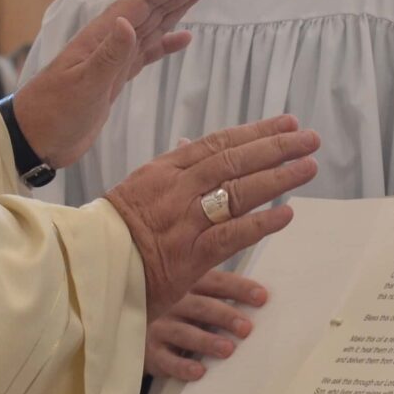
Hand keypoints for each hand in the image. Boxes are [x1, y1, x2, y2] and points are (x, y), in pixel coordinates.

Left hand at [12, 0, 221, 168]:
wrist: (34, 139)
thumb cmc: (52, 112)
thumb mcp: (83, 86)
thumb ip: (107, 56)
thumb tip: (128, 22)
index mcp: (101, 37)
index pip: (141, 2)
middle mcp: (109, 41)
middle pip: (152, 8)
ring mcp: (113, 59)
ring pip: (152, 26)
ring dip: (178, 9)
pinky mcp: (115, 78)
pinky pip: (146, 54)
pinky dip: (166, 44)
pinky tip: (184, 37)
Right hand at [107, 116, 318, 316]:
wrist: (84, 269)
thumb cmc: (110, 233)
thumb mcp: (138, 190)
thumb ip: (171, 172)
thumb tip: (196, 147)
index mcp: (163, 171)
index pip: (217, 143)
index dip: (256, 132)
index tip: (286, 124)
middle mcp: (176, 190)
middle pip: (234, 160)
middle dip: (276, 148)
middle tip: (310, 139)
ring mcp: (183, 222)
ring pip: (238, 192)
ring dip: (278, 178)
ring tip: (308, 167)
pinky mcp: (188, 256)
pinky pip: (231, 235)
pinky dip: (260, 223)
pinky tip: (287, 214)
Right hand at [146, 269, 265, 382]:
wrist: (135, 329)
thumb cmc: (178, 314)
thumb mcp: (194, 297)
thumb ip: (220, 296)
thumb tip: (264, 301)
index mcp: (188, 285)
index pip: (216, 282)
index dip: (239, 288)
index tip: (262, 298)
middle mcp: (172, 303)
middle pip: (202, 307)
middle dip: (225, 316)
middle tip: (246, 328)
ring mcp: (159, 327)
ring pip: (185, 333)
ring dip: (207, 341)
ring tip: (228, 350)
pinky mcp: (151, 352)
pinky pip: (167, 360)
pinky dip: (183, 366)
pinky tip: (199, 371)